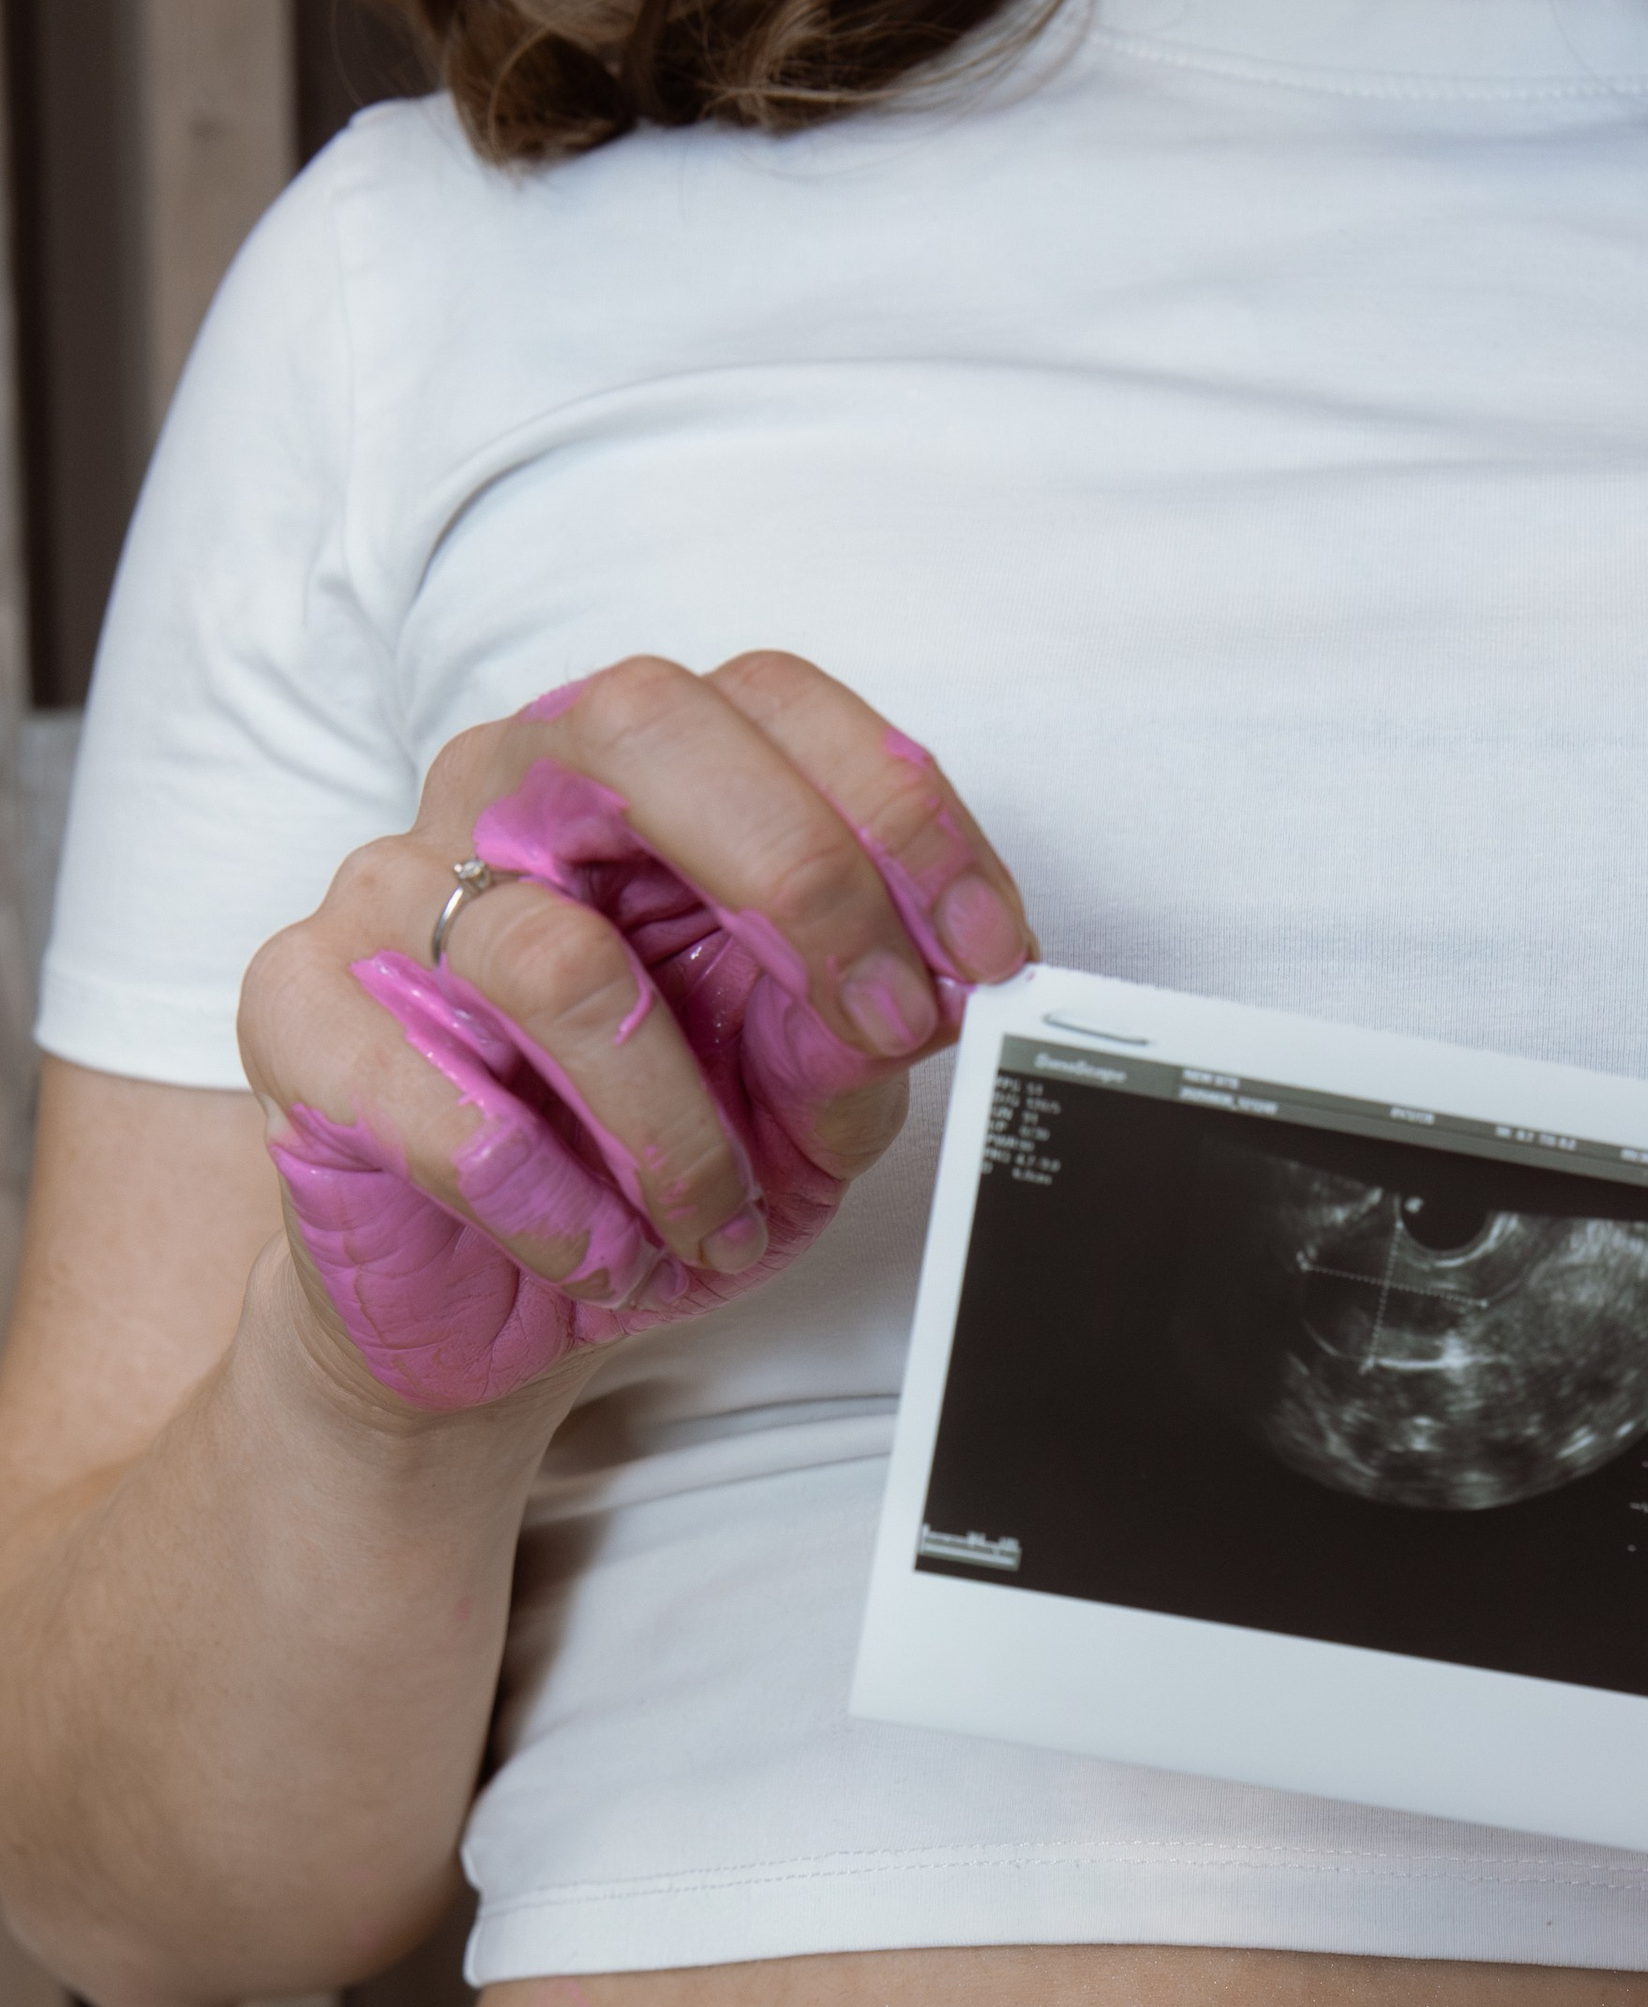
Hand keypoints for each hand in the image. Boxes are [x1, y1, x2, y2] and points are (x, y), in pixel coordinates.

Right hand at [238, 654, 1034, 1414]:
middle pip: (641, 731)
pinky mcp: (299, 1014)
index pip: (770, 702)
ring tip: (711, 1229)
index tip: (988, 955)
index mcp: (634, 780)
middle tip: (878, 1036)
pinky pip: (438, 1099)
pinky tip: (597, 1255)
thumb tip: (920, 993)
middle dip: (799, 881)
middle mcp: (503, 797)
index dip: (897, 812)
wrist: (479, 1304)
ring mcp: (386, 895)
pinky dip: (551, 1203)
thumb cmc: (637, 1167)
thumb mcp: (793, 1110)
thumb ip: (851, 1037)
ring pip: (556, 959)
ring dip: (676, 1127)